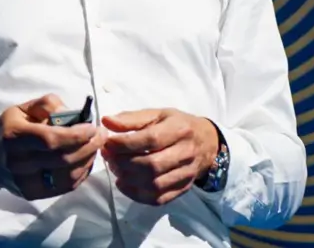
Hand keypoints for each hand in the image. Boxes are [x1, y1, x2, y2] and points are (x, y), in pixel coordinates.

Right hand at [0, 94, 104, 199]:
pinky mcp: (32, 193)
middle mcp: (17, 162)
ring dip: (88, 161)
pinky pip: (64, 187)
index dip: (76, 135)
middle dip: (88, 146)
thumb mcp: (24, 108)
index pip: (50, 140)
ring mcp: (24, 181)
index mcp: (14, 136)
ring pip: (67, 175)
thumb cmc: (10, 128)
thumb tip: (75, 114)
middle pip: (62, 159)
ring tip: (95, 147)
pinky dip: (81, 174)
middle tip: (101, 136)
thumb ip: (49, 105)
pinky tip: (86, 161)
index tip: (93, 127)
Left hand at [100, 108, 219, 205]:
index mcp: (179, 129)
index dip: (125, 143)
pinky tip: (124, 183)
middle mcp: (185, 153)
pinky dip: (137, 195)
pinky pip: (158, 199)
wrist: (206, 142)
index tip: (108, 143)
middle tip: (109, 156)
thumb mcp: (157, 114)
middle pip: (152, 165)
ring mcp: (186, 174)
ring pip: (154, 184)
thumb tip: (106, 121)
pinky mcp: (183, 189)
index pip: (150, 139)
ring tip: (115, 168)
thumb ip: (131, 119)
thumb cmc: (177, 125)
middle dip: (124, 163)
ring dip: (128, 179)